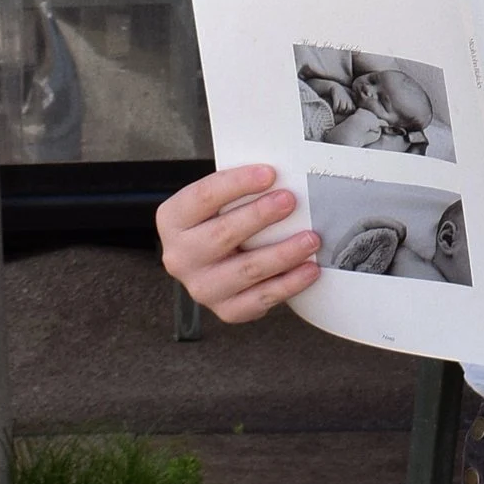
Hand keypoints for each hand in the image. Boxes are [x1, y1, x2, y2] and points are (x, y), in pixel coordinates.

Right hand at [156, 163, 320, 323]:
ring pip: (247, 269)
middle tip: (290, 201)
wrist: (215, 263)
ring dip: (283, 253)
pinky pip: (261, 299)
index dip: (237, 184)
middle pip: (223, 234)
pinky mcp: (226, 309)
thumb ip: (241, 188)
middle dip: (260, 215)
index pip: (204, 197)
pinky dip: (289, 284)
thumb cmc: (222, 221)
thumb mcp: (219, 200)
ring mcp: (202, 287)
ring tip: (310, 238)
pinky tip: (309, 269)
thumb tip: (282, 174)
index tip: (269, 174)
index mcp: (173, 220)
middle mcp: (180, 256)